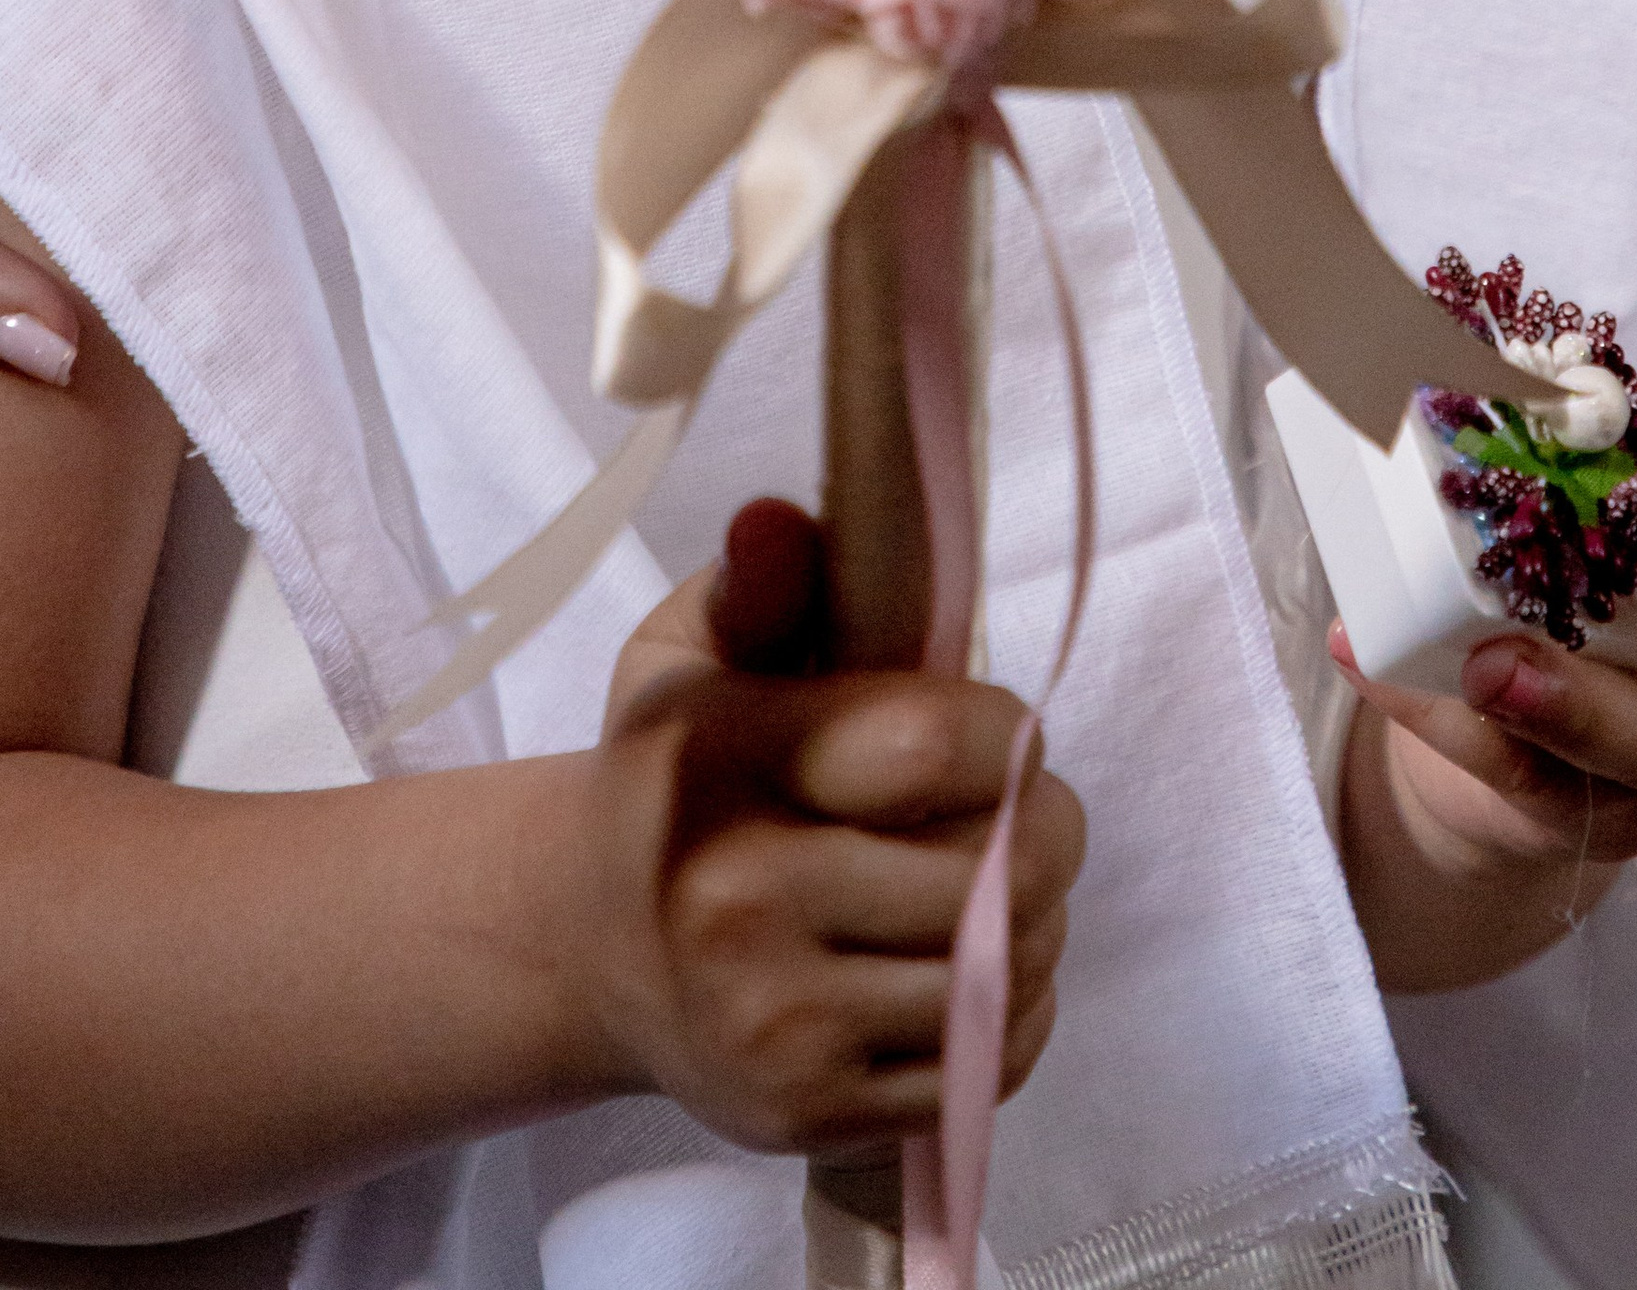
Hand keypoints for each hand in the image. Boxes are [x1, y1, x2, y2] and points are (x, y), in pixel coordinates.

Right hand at [582, 500, 1084, 1159]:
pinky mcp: (811, 1113)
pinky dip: (1013, 1010)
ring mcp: (776, 1024)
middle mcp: (739, 902)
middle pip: (987, 871)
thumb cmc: (674, 776)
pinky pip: (984, 1063)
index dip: (1004, 733)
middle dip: (1046, 831)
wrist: (590, 949)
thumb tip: (779, 523)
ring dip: (1039, 923)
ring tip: (1002, 886)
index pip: (926, 747)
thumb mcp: (690, 654)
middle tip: (1028, 813)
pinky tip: (971, 966)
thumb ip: (760, 586)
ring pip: (1000, 972)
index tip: (1002, 729)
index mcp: (721, 765)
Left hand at [1335, 318, 1636, 993]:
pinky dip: (1451, 725)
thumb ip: (1500, 414)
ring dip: (1582, 698)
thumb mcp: (1542, 475)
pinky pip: (1538, 783)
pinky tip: (1376, 668)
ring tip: (1492, 659)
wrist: (1491, 723)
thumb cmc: (1543, 556)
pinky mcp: (1599, 811)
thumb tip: (1390, 316)